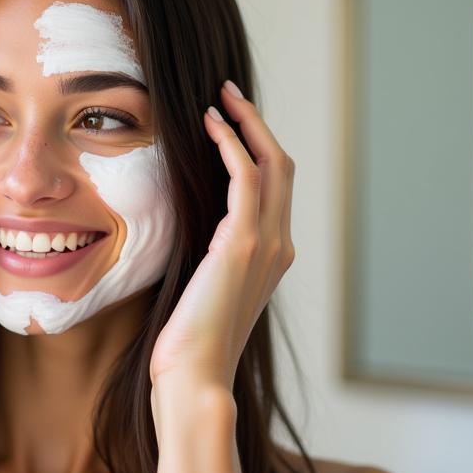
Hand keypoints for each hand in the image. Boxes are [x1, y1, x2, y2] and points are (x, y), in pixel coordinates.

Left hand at [148, 81, 295, 395]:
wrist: (195, 377)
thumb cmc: (190, 344)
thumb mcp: (204, 293)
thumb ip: (209, 260)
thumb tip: (190, 238)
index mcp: (272, 257)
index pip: (274, 189)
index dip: (256, 149)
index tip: (229, 123)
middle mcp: (280, 246)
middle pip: (282, 167)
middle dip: (257, 125)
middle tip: (228, 95)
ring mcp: (268, 244)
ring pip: (272, 163)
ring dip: (247, 123)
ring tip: (220, 97)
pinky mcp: (244, 242)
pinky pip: (246, 176)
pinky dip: (232, 143)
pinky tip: (210, 125)